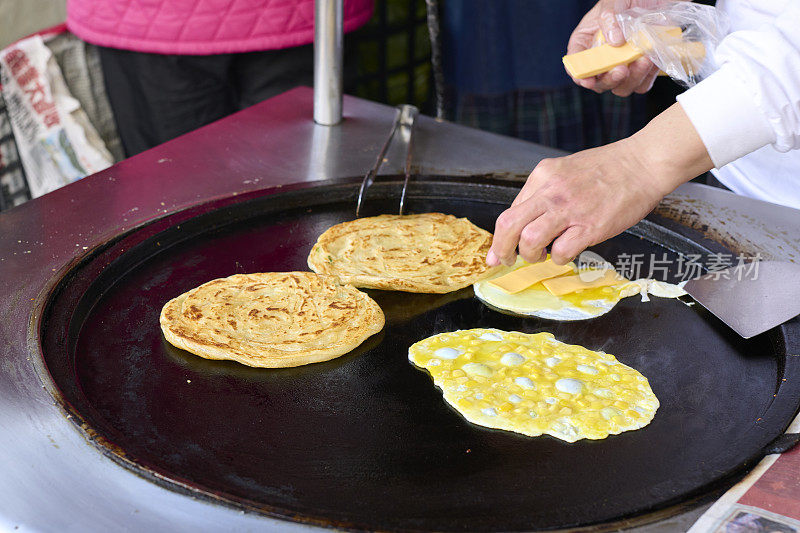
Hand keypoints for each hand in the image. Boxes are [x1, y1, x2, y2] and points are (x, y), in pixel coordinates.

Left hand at [487, 140, 665, 266]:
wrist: (642, 163)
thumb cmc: (607, 169)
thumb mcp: (565, 171)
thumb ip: (544, 194)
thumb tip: (524, 223)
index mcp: (543, 175)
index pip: (510, 210)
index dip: (501, 236)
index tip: (498, 251)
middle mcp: (551, 191)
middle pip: (509, 224)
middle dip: (501, 250)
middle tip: (505, 261)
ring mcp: (570, 209)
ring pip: (529, 240)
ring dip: (530, 255)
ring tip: (540, 256)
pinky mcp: (590, 226)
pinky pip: (561, 252)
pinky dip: (558, 259)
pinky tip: (565, 253)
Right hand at [568, 0, 672, 95]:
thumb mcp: (613, 1)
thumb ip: (609, 17)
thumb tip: (614, 40)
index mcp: (586, 42)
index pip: (575, 65)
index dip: (580, 75)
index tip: (588, 79)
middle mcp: (602, 59)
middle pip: (599, 82)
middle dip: (609, 80)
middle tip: (621, 69)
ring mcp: (623, 66)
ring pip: (621, 87)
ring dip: (631, 79)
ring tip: (644, 59)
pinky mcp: (643, 70)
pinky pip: (642, 84)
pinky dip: (646, 77)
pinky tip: (651, 60)